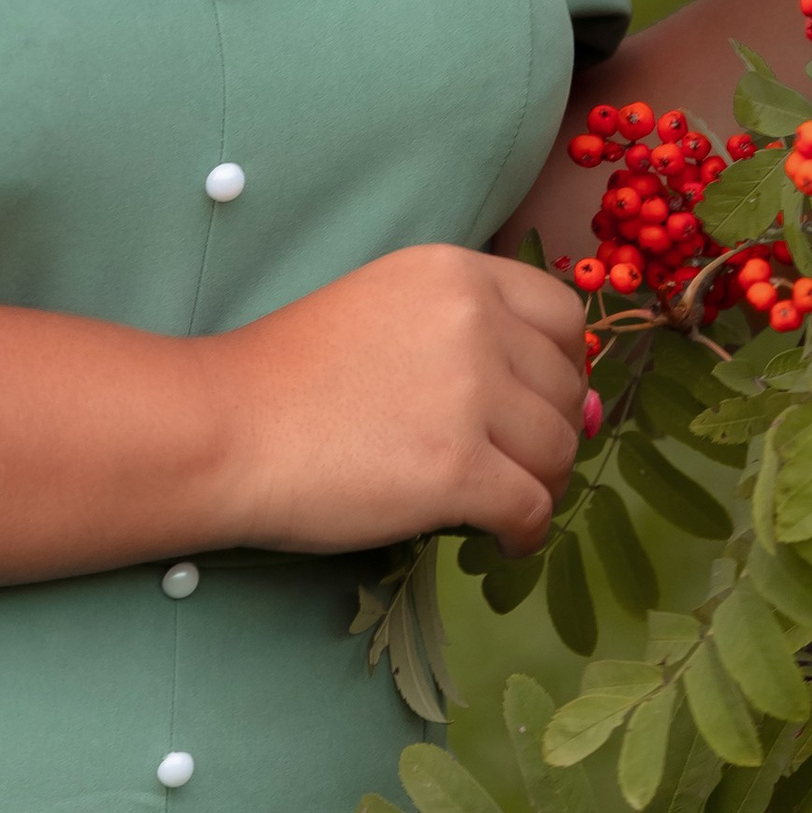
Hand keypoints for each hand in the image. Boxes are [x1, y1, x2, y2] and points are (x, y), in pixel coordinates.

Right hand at [204, 242, 588, 557]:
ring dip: (540, 486)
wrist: (226, 426)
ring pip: (559, 452)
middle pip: (566, 388)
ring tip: (499, 507)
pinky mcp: (460, 467)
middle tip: (510, 466)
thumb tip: (585, 406)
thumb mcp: (384, 311)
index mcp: (453, 271)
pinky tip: (493, 541)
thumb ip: (471, 335)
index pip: (563, 314)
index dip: (559, 367)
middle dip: (549, 434)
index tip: (531, 403)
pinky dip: (523, 535)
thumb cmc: (289, 375)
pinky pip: (533, 511)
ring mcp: (470, 393)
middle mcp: (473, 318)